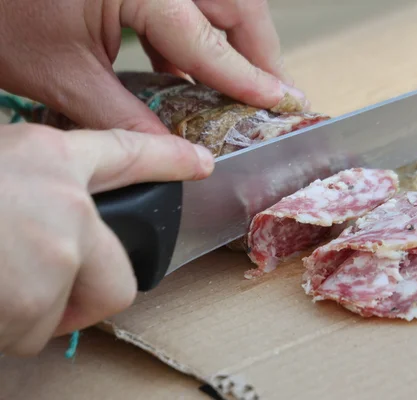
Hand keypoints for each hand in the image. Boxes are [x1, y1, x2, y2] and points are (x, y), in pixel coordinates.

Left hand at [0, 0, 304, 134]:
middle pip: (236, 5)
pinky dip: (201, 34)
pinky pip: (189, 2)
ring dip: (238, 41)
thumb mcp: (60, 72)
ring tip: (248, 84)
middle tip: (278, 92)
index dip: (249, 78)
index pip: (210, 42)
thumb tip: (172, 152)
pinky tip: (194, 69)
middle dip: (263, 51)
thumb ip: (124, 116)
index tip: (282, 102)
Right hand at [0, 122, 213, 355]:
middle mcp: (67, 202)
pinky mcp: (35, 295)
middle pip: (119, 277)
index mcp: (49, 159)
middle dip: (85, 298)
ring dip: (27, 313)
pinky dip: (3, 328)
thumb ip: (31, 193)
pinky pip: (29, 333)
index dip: (168, 160)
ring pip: (66, 311)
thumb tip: (52, 230)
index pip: (128, 154)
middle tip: (44, 295)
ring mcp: (57, 249)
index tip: (200, 165)